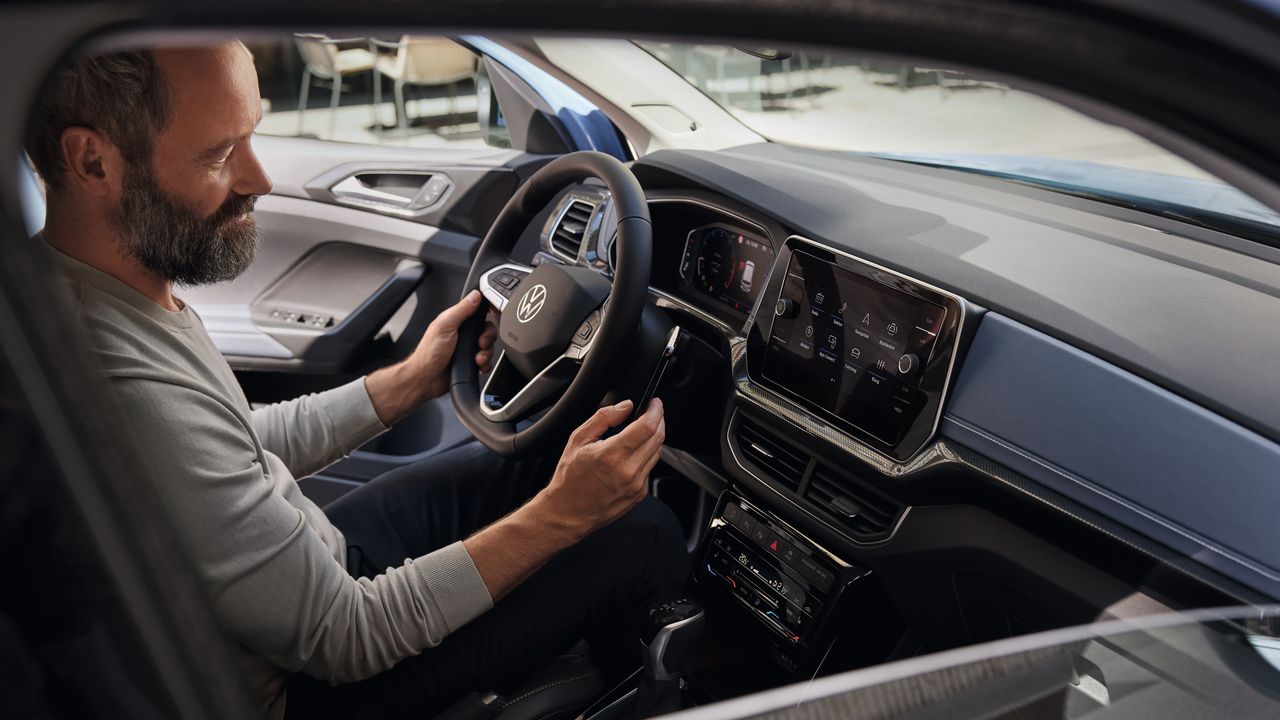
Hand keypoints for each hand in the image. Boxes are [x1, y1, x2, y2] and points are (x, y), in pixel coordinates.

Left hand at [409, 290, 497, 399]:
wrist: (426, 379)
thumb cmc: (429, 353)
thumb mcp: (445, 326)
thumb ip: (461, 310)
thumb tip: (475, 295)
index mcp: (456, 321)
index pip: (478, 313)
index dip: (487, 316)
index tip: (487, 323)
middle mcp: (463, 334)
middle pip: (487, 330)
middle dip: (488, 338)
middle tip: (480, 343)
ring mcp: (467, 349)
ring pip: (489, 347)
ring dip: (486, 353)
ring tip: (476, 358)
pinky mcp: (470, 362)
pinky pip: (487, 361)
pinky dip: (485, 364)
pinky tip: (477, 366)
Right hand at [536, 398, 665, 537]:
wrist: (568, 512)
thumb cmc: (569, 479)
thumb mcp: (577, 440)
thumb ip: (603, 418)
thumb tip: (625, 407)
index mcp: (611, 455)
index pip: (647, 427)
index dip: (656, 410)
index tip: (655, 403)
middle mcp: (628, 471)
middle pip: (658, 438)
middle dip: (658, 420)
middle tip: (651, 413)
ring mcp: (636, 484)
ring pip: (657, 453)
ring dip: (653, 439)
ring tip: (639, 434)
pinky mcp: (639, 494)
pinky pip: (650, 469)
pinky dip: (645, 457)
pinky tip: (631, 456)